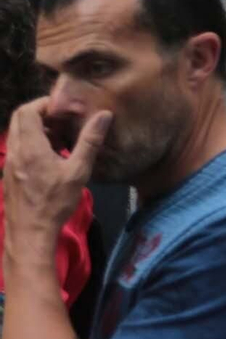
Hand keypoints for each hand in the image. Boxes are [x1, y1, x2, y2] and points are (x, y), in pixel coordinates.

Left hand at [4, 99, 109, 258]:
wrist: (30, 234)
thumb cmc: (55, 203)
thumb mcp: (78, 172)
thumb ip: (90, 141)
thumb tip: (104, 115)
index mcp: (30, 148)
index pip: (27, 111)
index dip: (44, 104)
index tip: (64, 107)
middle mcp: (15, 152)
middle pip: (18, 120)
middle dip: (39, 114)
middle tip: (62, 119)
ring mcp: (9, 164)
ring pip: (17, 134)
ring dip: (36, 129)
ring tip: (60, 136)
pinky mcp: (9, 175)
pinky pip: (18, 149)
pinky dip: (32, 143)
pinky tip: (51, 156)